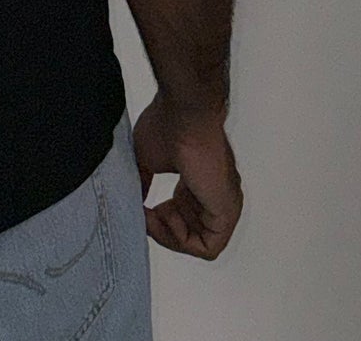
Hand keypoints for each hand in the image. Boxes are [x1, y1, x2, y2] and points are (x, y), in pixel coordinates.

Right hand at [129, 94, 242, 259]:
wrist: (184, 112)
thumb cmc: (168, 125)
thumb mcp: (146, 159)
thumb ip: (143, 183)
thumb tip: (133, 202)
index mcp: (198, 180)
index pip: (183, 215)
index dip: (160, 219)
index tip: (141, 207)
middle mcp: (213, 193)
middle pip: (190, 232)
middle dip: (162, 230)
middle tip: (144, 214)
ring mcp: (223, 203)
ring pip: (199, 243)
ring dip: (169, 236)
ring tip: (152, 215)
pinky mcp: (226, 210)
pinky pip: (208, 246)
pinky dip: (182, 241)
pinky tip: (165, 216)